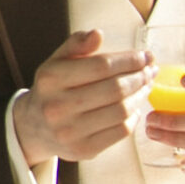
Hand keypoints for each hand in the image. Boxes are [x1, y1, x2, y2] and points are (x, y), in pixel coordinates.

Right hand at [13, 28, 153, 167]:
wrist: (34, 127)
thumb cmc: (53, 89)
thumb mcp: (56, 62)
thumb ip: (76, 45)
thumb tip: (97, 34)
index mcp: (51, 79)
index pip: (101, 65)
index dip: (129, 60)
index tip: (145, 56)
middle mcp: (57, 106)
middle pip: (114, 89)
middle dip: (140, 77)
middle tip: (151, 70)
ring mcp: (70, 131)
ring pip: (121, 111)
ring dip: (140, 96)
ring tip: (146, 85)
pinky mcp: (83, 150)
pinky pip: (121, 131)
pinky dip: (133, 117)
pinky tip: (134, 107)